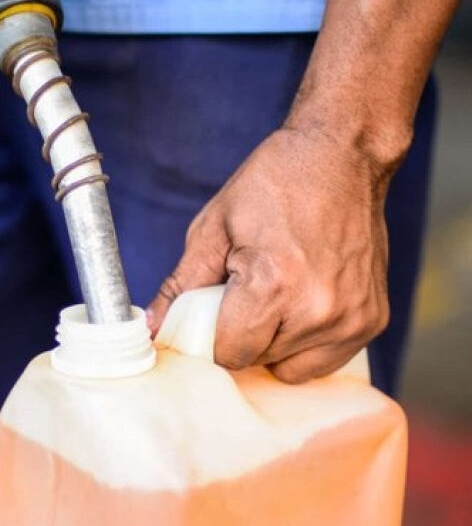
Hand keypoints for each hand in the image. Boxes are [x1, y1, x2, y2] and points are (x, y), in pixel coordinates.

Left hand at [147, 125, 395, 382]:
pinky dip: (307, 343)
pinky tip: (306, 303)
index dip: (212, 336)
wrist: (344, 156)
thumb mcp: (214, 227)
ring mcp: (352, 320)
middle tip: (247, 293)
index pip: (228, 353)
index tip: (214, 312)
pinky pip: (325, 360)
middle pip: (257, 361)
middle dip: (242, 336)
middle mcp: (318, 310)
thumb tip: (154, 329)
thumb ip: (181, 285)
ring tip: (279, 297)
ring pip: (291, 369)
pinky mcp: (373, 321)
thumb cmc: (275, 183)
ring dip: (275, 344)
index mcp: (273, 283)